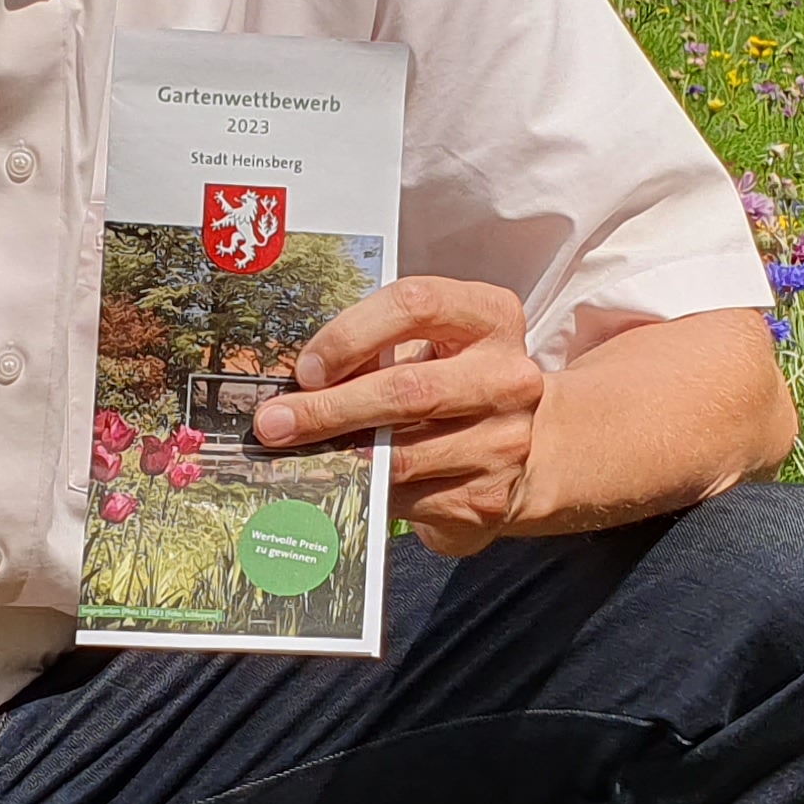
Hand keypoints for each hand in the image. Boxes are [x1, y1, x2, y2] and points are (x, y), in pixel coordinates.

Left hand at [250, 275, 546, 558]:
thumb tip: (297, 383)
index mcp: (491, 317)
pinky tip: (336, 482)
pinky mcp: (487, 498)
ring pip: (401, 454)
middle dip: (329, 408)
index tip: (307, 366)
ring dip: (337, 457)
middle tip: (274, 423)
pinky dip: (362, 491)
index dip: (350, 334)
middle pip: (407, 389)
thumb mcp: (431, 346)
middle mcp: (508, 378)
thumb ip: (377, 350)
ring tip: (293, 455)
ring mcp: (504, 442)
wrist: (529, 447)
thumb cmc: (456, 381)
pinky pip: (406, 498)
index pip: (416, 305)